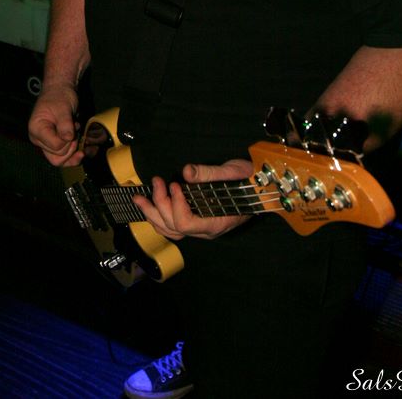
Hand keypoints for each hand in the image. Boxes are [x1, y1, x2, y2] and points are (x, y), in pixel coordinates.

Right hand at [28, 84, 82, 166]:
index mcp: (37, 130)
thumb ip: (65, 124)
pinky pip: (61, 157)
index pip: (56, 146)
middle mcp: (38, 140)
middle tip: (75, 131)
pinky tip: (80, 149)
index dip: (68, 140)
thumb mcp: (63, 108)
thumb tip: (68, 138)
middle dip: (71, 147)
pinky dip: (72, 155)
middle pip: (57, 157)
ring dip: (72, 152)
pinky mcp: (52, 143)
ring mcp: (45, 143)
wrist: (59, 91)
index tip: (73, 127)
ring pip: (59, 160)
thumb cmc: (58, 97)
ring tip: (77, 137)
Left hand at [132, 158, 253, 240]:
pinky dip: (159, 216)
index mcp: (216, 221)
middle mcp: (206, 230)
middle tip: (156, 182)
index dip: (176, 205)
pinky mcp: (197, 221)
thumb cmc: (250, 181)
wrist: (261, 188)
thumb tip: (186, 171)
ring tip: (140, 198)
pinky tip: (151, 205)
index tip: (175, 184)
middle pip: (173, 227)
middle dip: (159, 204)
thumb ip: (209, 173)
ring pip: (170, 230)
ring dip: (152, 213)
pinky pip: (173, 227)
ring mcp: (200, 228)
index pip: (186, 223)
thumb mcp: (233, 172)